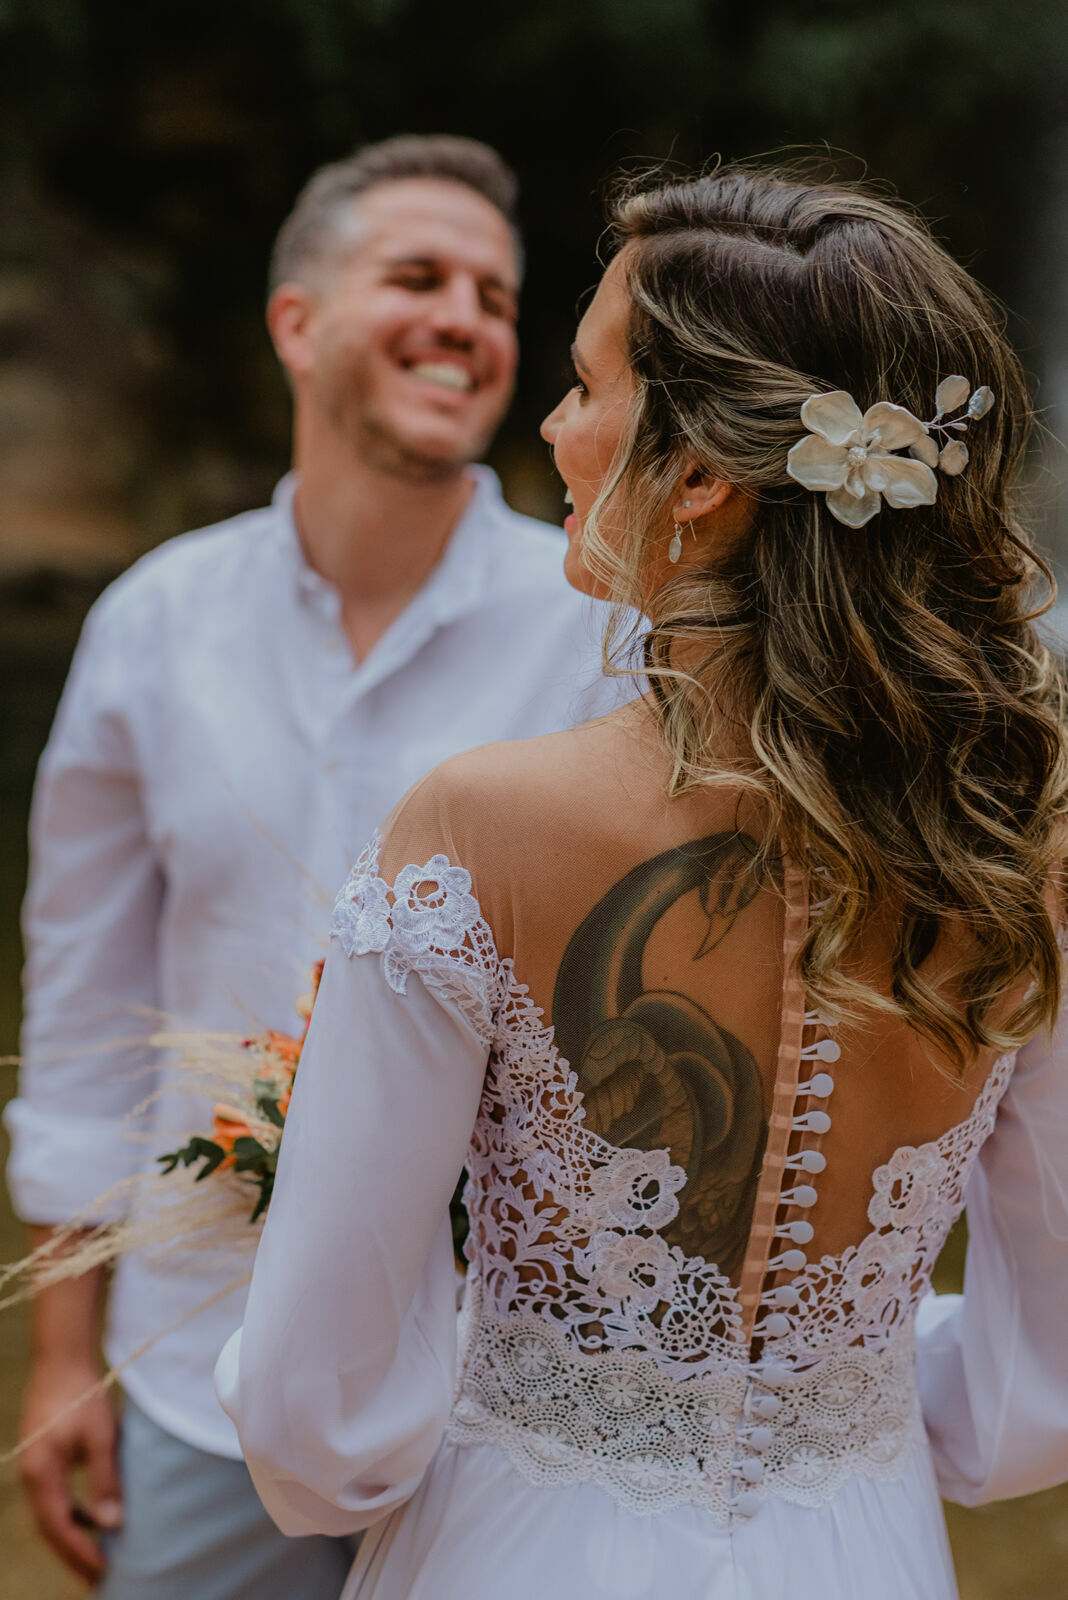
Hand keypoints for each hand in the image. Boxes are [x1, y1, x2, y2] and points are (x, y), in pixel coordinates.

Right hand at [19, 1359, 122, 1584]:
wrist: (62, 1360)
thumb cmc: (84, 1396)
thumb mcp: (101, 1438)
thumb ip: (105, 1481)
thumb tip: (113, 1524)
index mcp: (42, 1475)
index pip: (60, 1527)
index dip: (81, 1552)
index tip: (103, 1571)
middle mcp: (31, 1476)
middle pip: (50, 1528)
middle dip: (73, 1554)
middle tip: (97, 1580)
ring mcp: (33, 1467)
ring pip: (50, 1514)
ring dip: (72, 1536)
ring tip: (96, 1557)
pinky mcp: (41, 1458)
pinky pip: (53, 1497)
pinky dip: (70, 1514)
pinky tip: (91, 1519)